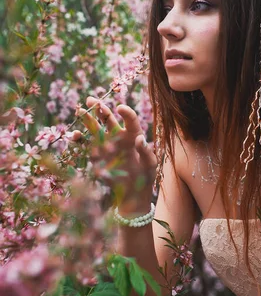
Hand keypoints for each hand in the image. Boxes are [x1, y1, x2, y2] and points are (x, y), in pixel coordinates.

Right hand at [71, 96, 156, 214]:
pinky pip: (86, 145)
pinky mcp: (97, 157)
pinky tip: (75, 135)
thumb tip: (139, 139)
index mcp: (134, 136)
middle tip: (90, 100)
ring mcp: (106, 146)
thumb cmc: (145, 179)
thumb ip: (146, 152)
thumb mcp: (150, 166)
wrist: (132, 196)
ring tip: (79, 112)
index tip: (119, 108)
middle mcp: (119, 137)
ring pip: (95, 129)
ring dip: (87, 120)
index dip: (125, 112)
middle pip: (108, 119)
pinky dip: (80, 139)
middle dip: (99, 108)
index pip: (130, 120)